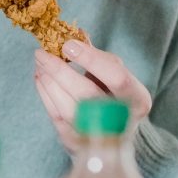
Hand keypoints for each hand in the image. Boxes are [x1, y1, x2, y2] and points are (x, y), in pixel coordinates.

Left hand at [34, 40, 151, 152]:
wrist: (113, 137)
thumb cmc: (114, 98)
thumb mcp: (115, 75)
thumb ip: (98, 57)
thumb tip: (77, 33)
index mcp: (137, 100)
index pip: (117, 77)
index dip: (92, 59)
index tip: (68, 44)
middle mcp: (121, 122)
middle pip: (87, 95)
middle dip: (60, 70)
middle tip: (42, 52)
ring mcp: (97, 137)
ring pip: (68, 109)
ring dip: (49, 82)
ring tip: (39, 64)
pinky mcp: (76, 144)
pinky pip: (57, 118)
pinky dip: (45, 95)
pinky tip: (40, 78)